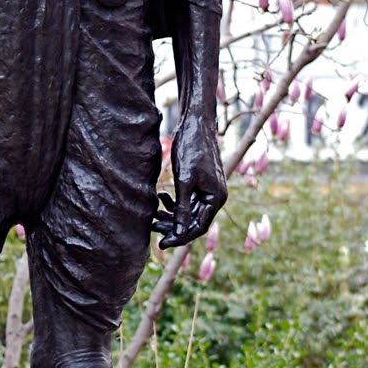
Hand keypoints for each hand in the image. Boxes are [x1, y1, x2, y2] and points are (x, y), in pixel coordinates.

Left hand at [151, 111, 225, 249]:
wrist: (196, 123)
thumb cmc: (192, 149)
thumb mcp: (184, 180)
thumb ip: (182, 207)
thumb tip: (178, 232)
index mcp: (216, 198)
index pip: (198, 227)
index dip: (180, 237)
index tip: (161, 244)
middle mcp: (215, 197)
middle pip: (193, 221)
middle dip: (172, 226)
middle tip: (152, 227)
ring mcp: (208, 189)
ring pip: (188, 211)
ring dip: (170, 214)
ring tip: (152, 213)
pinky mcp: (199, 182)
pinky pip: (187, 200)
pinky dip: (173, 202)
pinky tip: (161, 196)